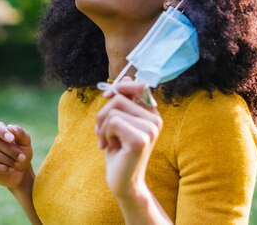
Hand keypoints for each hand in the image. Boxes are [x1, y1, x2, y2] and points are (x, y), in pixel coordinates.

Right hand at [0, 118, 33, 189]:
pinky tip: (9, 169)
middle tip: (21, 157)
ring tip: (16, 164)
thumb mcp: (25, 142)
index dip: (0, 131)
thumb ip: (20, 133)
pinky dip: (2, 168)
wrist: (21, 171)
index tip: (12, 139)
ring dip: (7, 160)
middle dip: (10, 150)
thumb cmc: (22, 153)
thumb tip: (10, 127)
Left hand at [95, 77, 162, 197]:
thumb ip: (123, 100)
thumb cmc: (118, 150)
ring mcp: (150, 129)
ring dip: (102, 126)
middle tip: (101, 132)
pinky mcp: (140, 139)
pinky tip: (110, 147)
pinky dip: (105, 134)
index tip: (106, 97)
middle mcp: (155, 120)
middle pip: (120, 97)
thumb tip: (128, 75)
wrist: (122, 181)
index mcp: (152, 113)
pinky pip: (113, 122)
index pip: (138, 85)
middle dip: (102, 114)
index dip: (120, 87)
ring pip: (113, 110)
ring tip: (106, 141)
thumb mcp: (118, 122)